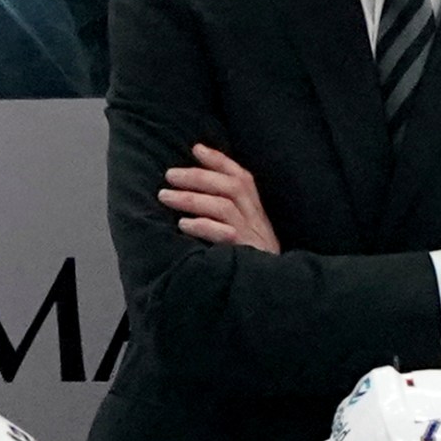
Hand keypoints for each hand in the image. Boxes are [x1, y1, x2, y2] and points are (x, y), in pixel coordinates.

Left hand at [163, 144, 281, 253]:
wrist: (276, 291)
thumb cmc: (254, 262)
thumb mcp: (249, 233)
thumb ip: (230, 213)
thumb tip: (196, 193)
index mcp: (257, 212)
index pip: (242, 178)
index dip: (220, 161)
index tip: (196, 149)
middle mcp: (256, 220)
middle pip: (231, 187)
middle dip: (198, 176)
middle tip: (169, 175)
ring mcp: (252, 237)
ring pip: (224, 207)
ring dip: (192, 198)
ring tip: (165, 196)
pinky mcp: (246, 255)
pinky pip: (225, 236)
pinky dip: (203, 226)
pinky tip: (183, 225)